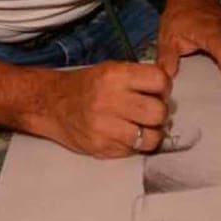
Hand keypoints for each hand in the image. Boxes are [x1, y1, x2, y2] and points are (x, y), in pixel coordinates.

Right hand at [33, 62, 170, 157]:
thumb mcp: (112, 70)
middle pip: (158, 112)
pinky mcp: (101, 148)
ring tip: (140, 126)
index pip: (159, 81)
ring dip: (150, 133)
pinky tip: (123, 134)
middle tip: (151, 111)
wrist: (52, 105)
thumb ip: (140, 77)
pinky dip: (134, 145)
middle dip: (160, 113)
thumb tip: (168, 90)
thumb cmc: (87, 86)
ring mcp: (105, 127)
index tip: (159, 91)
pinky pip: (133, 151)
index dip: (164, 87)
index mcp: (115, 76)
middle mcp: (110, 101)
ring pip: (151, 138)